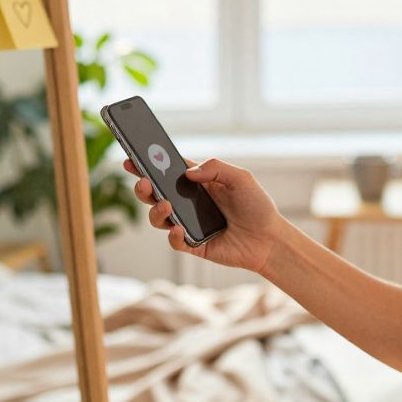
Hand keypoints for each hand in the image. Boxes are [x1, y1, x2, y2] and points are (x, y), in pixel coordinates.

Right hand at [124, 156, 285, 273]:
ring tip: (166, 205)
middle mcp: (187, 202)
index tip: (131, 157)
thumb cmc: (256, 205)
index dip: (147, 164)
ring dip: (156, 210)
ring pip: (158, 218)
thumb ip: (215, 168)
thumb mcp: (240, 177)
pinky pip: (174, 241)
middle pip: (154, 193)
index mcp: (196, 183)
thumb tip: (188, 172)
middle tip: (143, 181)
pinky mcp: (193, 244)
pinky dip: (173, 235)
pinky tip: (179, 229)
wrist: (269, 239)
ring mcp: (187, 224)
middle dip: (142, 187)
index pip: (166, 171)